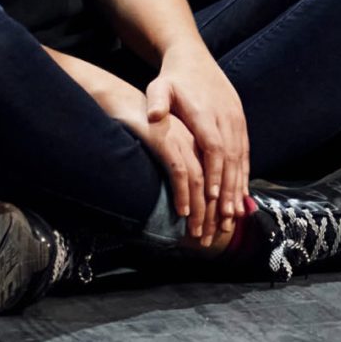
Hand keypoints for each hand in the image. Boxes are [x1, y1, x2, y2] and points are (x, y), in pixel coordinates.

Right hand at [68, 57, 203, 233]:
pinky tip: (182, 212)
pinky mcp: (165, 140)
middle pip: (212, 185)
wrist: (121, 102)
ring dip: (201, 210)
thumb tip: (184, 203)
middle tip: (212, 239)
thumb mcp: (163, 150)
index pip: (216, 181)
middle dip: (213, 215)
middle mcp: (195, 144)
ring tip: (198, 232)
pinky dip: (183, 193)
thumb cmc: (141, 130)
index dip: (218, 208)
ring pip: (199, 182)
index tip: (219, 230)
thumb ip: (175, 171)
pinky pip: (180, 171)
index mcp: (198, 146)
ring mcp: (181, 141)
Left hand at [141, 45, 253, 248]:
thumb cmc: (172, 80)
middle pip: (231, 159)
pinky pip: (245, 154)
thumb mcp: (159, 86)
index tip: (210, 197)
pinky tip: (241, 198)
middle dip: (228, 190)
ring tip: (234, 216)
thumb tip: (154, 116)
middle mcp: (227, 118)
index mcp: (207, 112)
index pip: (214, 146)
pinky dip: (244, 177)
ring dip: (238, 188)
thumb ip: (157, 101)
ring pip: (241, 159)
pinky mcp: (241, 123)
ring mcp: (237, 120)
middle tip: (224, 218)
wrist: (194, 60)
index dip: (214, 172)